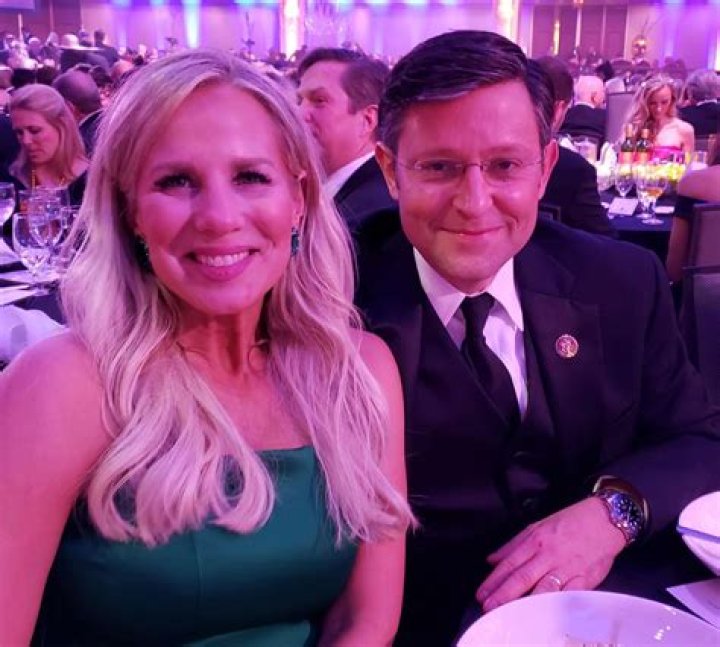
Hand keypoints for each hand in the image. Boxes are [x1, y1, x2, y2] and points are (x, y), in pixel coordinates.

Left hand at [475, 497, 626, 611]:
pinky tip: (545, 614)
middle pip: (522, 577)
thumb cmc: (570, 522)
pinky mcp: (585, 579)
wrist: (604, 520)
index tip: (481, 594)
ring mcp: (567, 567)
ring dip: (526, 603)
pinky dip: (556, 605)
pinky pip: (568, 595)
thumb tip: (492, 560)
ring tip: (511, 614)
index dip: (494, 581)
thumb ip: (513, 545)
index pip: (510, 564)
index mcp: (535, 541)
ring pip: (543, 588)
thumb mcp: (537, 526)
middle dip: (504, 594)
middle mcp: (548, 554)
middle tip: (489, 607)